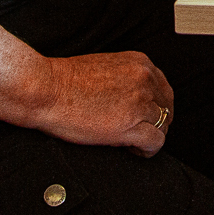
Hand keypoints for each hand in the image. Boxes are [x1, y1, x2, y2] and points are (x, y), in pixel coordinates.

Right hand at [35, 50, 174, 154]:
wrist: (46, 89)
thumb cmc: (65, 80)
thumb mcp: (106, 67)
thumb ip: (126, 78)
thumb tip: (133, 97)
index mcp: (139, 63)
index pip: (163, 89)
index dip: (155, 107)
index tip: (145, 117)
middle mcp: (144, 80)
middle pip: (166, 107)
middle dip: (155, 122)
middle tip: (138, 132)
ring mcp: (139, 102)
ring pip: (163, 125)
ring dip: (149, 136)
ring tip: (131, 142)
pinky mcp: (131, 125)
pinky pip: (156, 142)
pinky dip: (147, 150)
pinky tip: (133, 151)